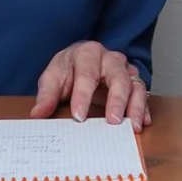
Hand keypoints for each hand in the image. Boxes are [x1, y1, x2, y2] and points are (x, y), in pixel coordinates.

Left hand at [30, 40, 149, 128]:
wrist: (80, 62)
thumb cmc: (67, 70)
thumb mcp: (53, 78)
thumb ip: (47, 95)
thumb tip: (37, 114)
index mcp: (88, 53)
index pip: (87, 74)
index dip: (83, 96)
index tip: (79, 117)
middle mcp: (110, 59)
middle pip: (118, 77)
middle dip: (117, 100)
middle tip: (113, 122)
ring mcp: (125, 69)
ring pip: (135, 84)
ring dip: (135, 106)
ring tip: (133, 127)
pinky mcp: (133, 82)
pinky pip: (143, 93)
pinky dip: (144, 108)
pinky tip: (142, 123)